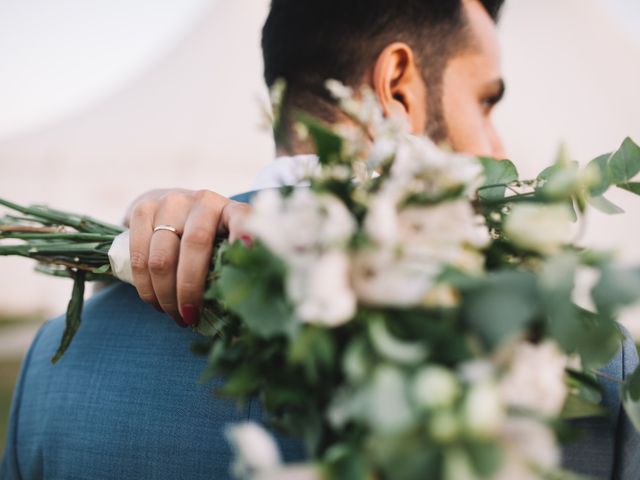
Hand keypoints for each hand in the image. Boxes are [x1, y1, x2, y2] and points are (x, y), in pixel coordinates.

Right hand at [125, 189, 251, 326]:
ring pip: (162, 256)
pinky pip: (139, 255)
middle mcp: (203, 201)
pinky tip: (155, 302)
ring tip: (173, 315)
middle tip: (189, 318)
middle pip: (195, 246)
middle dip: (190, 289)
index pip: (242, 219)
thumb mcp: (224, 250)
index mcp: (231, 211)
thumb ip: (232, 275)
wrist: (168, 210)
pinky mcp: (142, 207)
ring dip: (165, 295)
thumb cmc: (204, 241)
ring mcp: (171, 201)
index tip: (247, 253)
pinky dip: (145, 287)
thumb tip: (240, 331)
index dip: (245, 235)